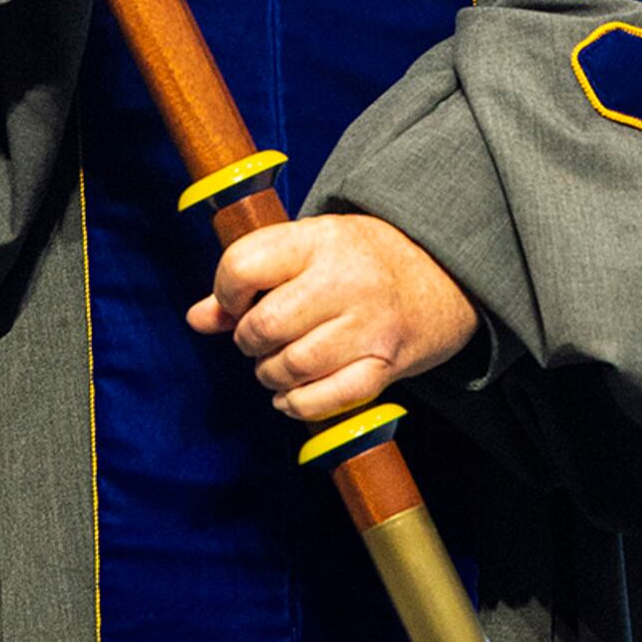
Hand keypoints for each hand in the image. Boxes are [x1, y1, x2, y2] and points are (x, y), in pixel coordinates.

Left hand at [186, 212, 479, 423]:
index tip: (236, 301)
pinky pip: (322, 400)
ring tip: (278, 361)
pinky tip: (293, 392)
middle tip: (260, 336)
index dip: (225, 292)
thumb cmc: (361, 260)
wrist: (443, 275)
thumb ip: (252, 276)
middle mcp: (346, 280)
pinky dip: (296, 403)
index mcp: (320, 239)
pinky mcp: (385, 366)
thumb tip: (198, 318)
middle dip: (248, 340)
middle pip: (264, 326)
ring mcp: (369, 325)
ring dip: (270, 374)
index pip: (244, 266)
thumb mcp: (308, 246)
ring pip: (290, 367)